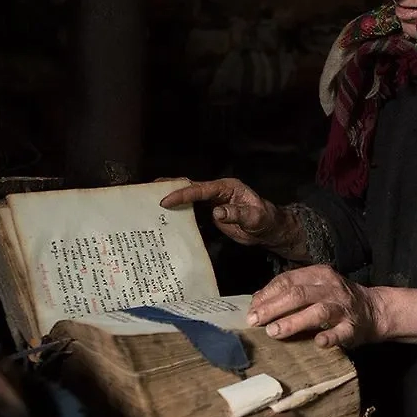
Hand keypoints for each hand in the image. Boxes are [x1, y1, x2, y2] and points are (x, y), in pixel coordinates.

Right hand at [158, 177, 288, 248]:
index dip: (183, 194)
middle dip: (170, 188)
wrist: (269, 229)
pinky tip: (165, 217)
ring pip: (189, 197)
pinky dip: (179, 212)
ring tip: (149, 201)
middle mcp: (217, 192)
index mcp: (227, 188)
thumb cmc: (266, 221)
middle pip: (191, 187)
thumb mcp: (255, 218)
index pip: (201, 189)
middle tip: (147, 191)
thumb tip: (217, 212)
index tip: (166, 201)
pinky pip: (192, 210)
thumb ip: (237, 214)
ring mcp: (213, 201)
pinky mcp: (210, 213)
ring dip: (172, 198)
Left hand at [247, 264, 385, 348]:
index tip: (252, 309)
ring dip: (293, 322)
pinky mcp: (353, 327)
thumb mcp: (315, 287)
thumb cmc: (336, 299)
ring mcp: (343, 308)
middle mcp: (331, 288)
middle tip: (255, 321)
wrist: (374, 309)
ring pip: (317, 312)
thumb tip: (257, 301)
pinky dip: (329, 337)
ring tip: (274, 332)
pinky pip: (340, 332)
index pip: (288, 280)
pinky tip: (317, 342)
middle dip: (273, 308)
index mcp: (319, 275)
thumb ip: (289, 290)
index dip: (267, 294)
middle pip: (299, 295)